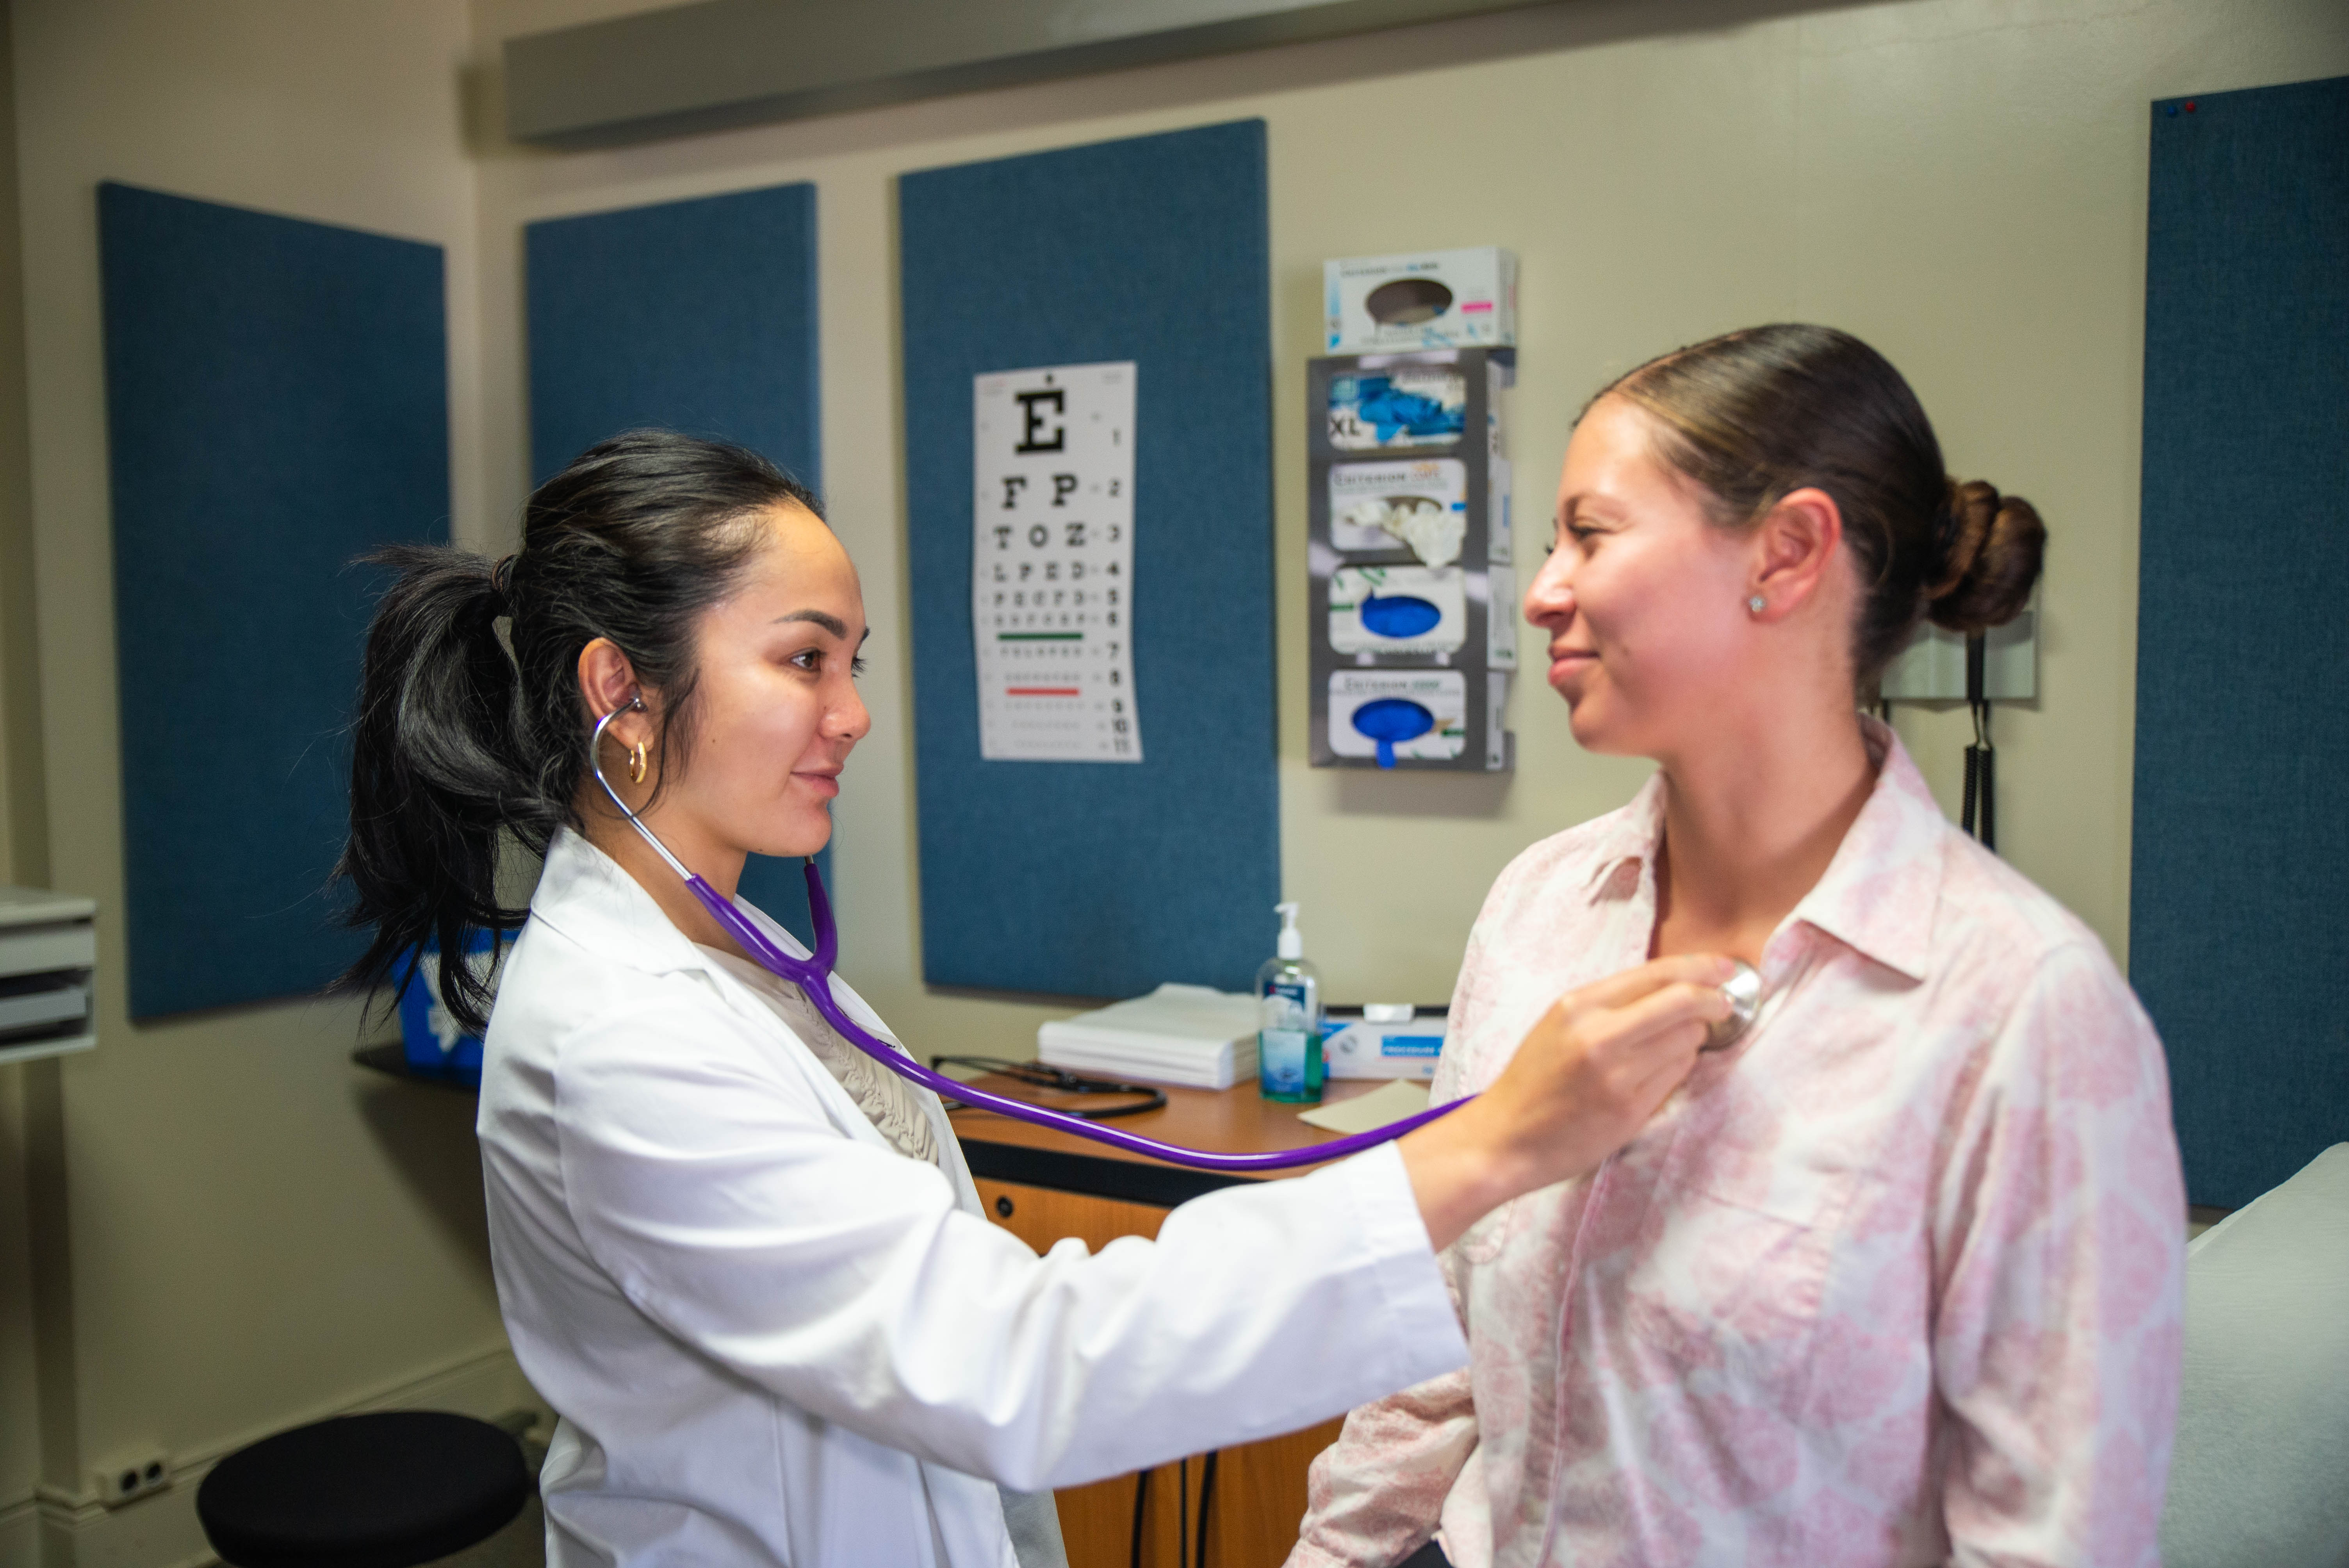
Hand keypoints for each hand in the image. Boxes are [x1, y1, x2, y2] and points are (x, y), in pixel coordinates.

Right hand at [1398, 954, 1733, 1250]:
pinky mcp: (1630, 1110)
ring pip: (1686, 1040)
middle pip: (1683, 1003)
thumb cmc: (1533, 1078)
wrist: (1506, 1135)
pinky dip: (1678, 1067)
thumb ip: (1609, 1003)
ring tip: (1674, 1044)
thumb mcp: (1559, 1023)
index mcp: (1578, 1006)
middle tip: (1723, 1005)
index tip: (1722, 968)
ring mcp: (1616, 1075)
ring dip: (1693, 1038)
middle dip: (1713, 1001)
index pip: (1656, 974)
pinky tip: (1659, 1071)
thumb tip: (1673, 985)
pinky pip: (1676, 1075)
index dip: (1700, 968)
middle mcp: (1598, 1036)